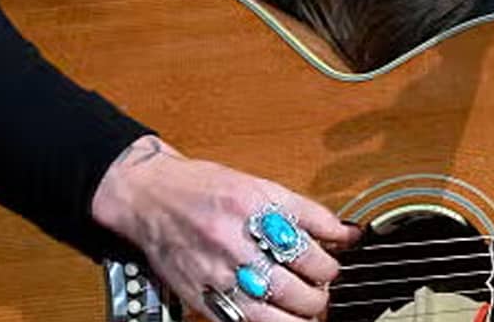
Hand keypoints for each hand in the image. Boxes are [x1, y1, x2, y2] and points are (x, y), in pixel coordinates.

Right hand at [91, 135, 360, 320]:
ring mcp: (217, 271)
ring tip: (306, 309)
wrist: (149, 196)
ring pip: (272, 312)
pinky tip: (278, 318)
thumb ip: (304, 212)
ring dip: (299, 315)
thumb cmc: (204, 188)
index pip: (311, 243)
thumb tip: (344, 233)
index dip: (332, 260)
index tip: (335, 262)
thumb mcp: (260, 186)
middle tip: (322, 289)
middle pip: (296, 281)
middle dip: (320, 291)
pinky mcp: (200, 295)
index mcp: (256, 206)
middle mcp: (237, 239)